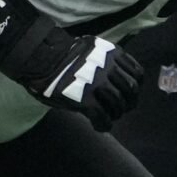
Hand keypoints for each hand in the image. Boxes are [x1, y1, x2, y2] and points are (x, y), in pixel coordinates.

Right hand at [0, 0, 143, 127]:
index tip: (132, 93)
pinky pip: (103, 117)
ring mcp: (98, 84)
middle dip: (129, 103)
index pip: (137, 73)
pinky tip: (99, 126)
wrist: (40, 58)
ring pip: (119, 105)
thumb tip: (113, 76)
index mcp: (112, 53)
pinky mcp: (86, 99)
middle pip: (130, 91)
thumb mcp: (91, 50)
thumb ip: (105, 61)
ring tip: (109, 117)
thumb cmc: (61, 54)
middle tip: (122, 109)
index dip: (137, 87)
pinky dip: (104, 125)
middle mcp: (108, 67)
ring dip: (116, 114)